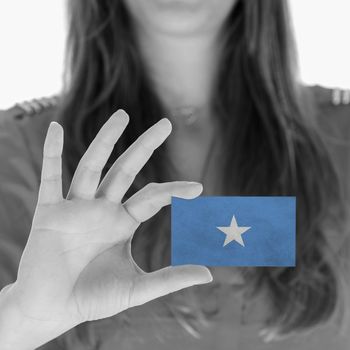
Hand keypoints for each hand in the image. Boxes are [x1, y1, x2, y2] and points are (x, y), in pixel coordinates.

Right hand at [3, 110, 211, 347]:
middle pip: (126, 170)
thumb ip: (171, 279)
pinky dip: (51, 153)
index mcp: (122, 223)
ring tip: (123, 115)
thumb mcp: (137, 288)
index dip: (174, 190)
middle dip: (145, 147)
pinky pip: (50, 178)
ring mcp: (76, 208)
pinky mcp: (49, 213)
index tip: (199, 188)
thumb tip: (209, 274)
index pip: (152, 197)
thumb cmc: (92, 299)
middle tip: (166, 124)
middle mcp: (102, 209)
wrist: (52, 311)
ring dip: (106, 141)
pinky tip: (55, 129)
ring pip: (92, 166)